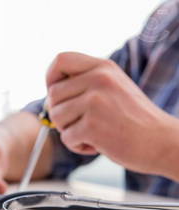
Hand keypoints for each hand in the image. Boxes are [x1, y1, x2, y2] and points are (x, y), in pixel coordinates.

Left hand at [46, 52, 178, 176]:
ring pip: (56, 117)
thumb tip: (50, 96)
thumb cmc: (134, 119)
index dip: (51, 78)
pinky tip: (97, 145)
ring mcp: (96, 102)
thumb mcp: (113, 88)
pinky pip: (66, 138)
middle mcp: (99, 79)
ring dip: (69, 131)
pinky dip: (77, 146)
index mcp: (103, 67)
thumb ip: (84, 84)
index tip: (58, 96)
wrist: (162, 142)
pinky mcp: (93, 126)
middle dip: (61, 113)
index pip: (60, 60)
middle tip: (80, 123)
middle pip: (53, 94)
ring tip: (92, 133)